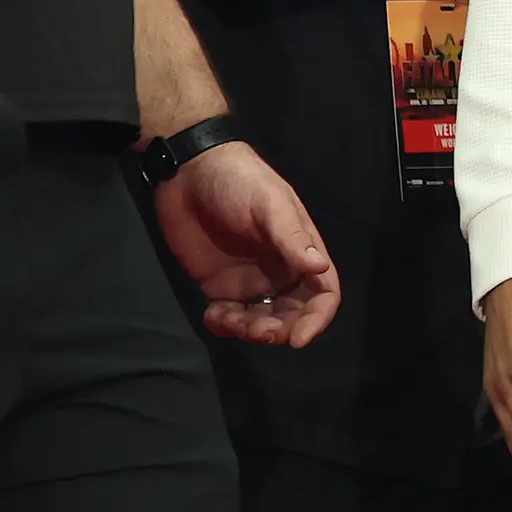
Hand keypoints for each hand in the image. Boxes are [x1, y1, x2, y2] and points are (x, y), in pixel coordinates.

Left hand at [152, 141, 339, 348]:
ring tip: (228, 321)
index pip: (323, 293)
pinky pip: (227, 317)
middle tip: (258, 332)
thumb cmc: (239, 182)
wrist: (188, 171)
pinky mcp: (218, 284)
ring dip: (250, 331)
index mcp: (301, 251)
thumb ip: (291, 237)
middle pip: (293, 314)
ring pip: (261, 321)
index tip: (298, 339)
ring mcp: (249, 279)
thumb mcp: (270, 205)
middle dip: (280, 331)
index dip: (316, 319)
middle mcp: (280, 270)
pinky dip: (223, 325)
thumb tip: (319, 268)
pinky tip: (212, 315)